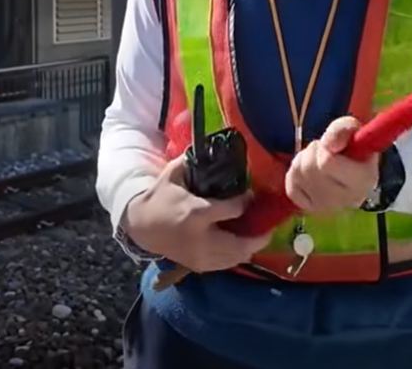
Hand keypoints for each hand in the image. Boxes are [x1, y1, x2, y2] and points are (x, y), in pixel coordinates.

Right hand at [123, 154, 271, 273]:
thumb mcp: (173, 175)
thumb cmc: (160, 198)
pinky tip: (242, 243)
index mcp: (196, 213)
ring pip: (236, 257)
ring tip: (259, 232)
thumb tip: (212, 147)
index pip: (233, 210)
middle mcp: (200, 238)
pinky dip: (238, 255)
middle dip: (260, 235)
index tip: (251, 194)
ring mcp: (200, 256)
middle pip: (241, 244)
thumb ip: (192, 162)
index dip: (246, 201)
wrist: (141, 226)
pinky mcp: (198, 265)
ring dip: (251, 246)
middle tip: (270, 223)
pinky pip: (226, 264)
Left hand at [285, 116, 379, 213]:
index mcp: (363, 181)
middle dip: (315, 150)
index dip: (326, 147)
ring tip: (320, 159)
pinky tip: (311, 172)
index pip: (326, 162)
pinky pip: (291, 180)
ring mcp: (326, 207)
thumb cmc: (354, 151)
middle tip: (326, 150)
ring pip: (299, 171)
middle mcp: (345, 200)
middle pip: (309, 166)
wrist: (353, 175)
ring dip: (305, 158)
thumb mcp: (354, 132)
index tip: (335, 145)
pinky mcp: (309, 208)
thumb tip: (329, 144)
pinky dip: (296, 171)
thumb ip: (344, 128)